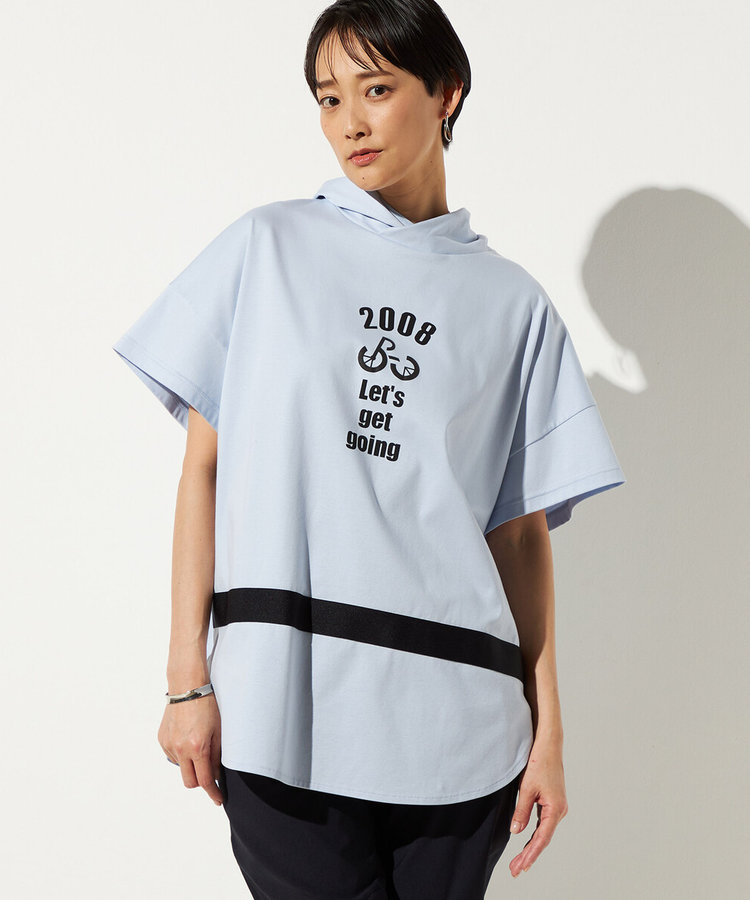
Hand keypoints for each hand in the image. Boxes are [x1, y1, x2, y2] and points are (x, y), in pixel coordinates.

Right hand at [158, 692, 223, 805]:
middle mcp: (181, 749)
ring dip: (190, 765)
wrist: (187, 686)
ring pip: (181, 768)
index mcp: (198, 747)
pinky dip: (181, 754)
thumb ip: (217, 755)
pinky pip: (173, 756)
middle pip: (190, 782)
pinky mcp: (162, 739)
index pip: (205, 780)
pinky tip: (188, 738)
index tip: (218, 799)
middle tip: (209, 773)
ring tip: (198, 744)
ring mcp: (169, 745)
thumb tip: (217, 774)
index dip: (213, 793)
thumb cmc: (207, 705)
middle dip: (200, 782)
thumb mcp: (219, 730)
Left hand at [507, 736, 567, 876]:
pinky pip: (544, 824)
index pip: (541, 838)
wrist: (549, 746)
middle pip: (542, 838)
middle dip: (528, 855)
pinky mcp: (553, 803)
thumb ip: (521, 811)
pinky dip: (535, 835)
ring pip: (543, 832)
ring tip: (518, 862)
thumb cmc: (539, 763)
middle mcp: (560, 811)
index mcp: (555, 809)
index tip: (521, 867)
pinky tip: (527, 844)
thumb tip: (516, 831)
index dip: (530, 854)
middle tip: (515, 870)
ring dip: (531, 847)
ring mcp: (557, 807)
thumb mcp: (526, 788)